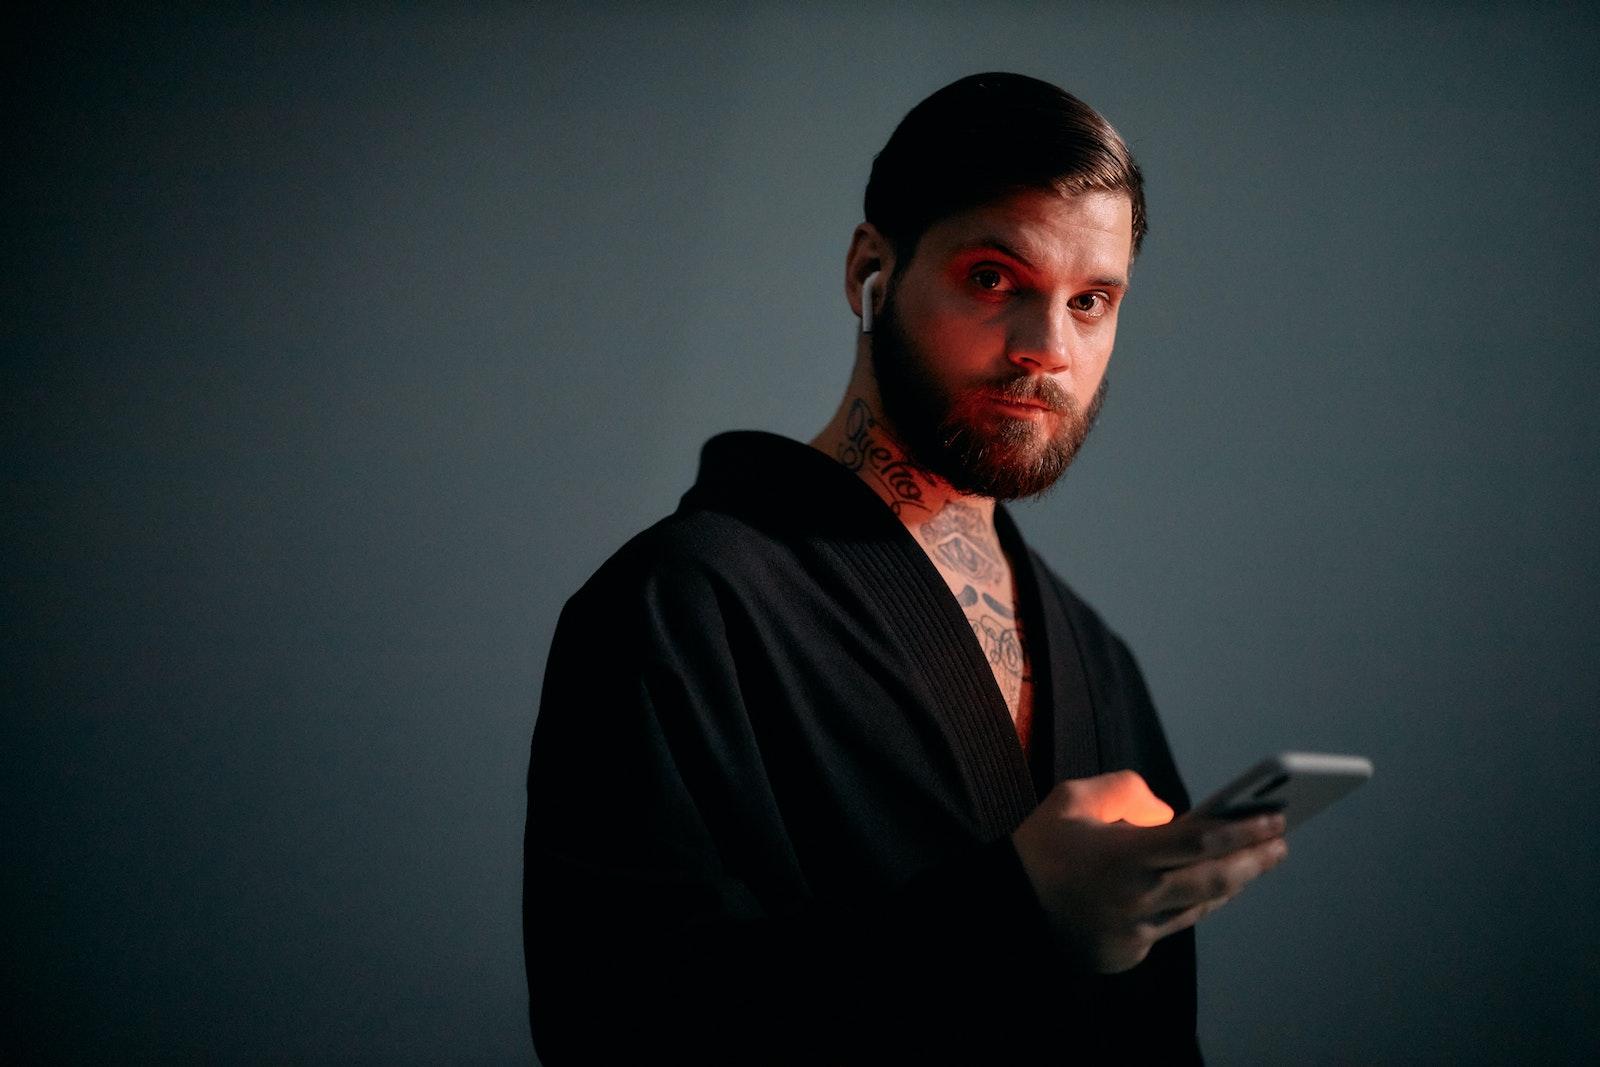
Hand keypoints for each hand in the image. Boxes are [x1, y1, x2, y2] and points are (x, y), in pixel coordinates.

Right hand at [1011, 770, 1287, 972]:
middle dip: (1254, 859)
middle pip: (1215, 880)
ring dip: (1227, 885)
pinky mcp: (1127, 954)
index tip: (1275, 816)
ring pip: (1197, 908)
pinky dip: (1182, 905)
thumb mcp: (1072, 799)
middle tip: (1280, 843)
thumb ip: (1125, 791)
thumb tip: (1167, 811)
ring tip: (1249, 862)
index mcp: (1123, 855)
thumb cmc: (1038, 848)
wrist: (1002, 911)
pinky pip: (1167, 927)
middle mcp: (1135, 898)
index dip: (1244, 828)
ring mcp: (1133, 932)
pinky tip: (1198, 890)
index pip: (1201, 840)